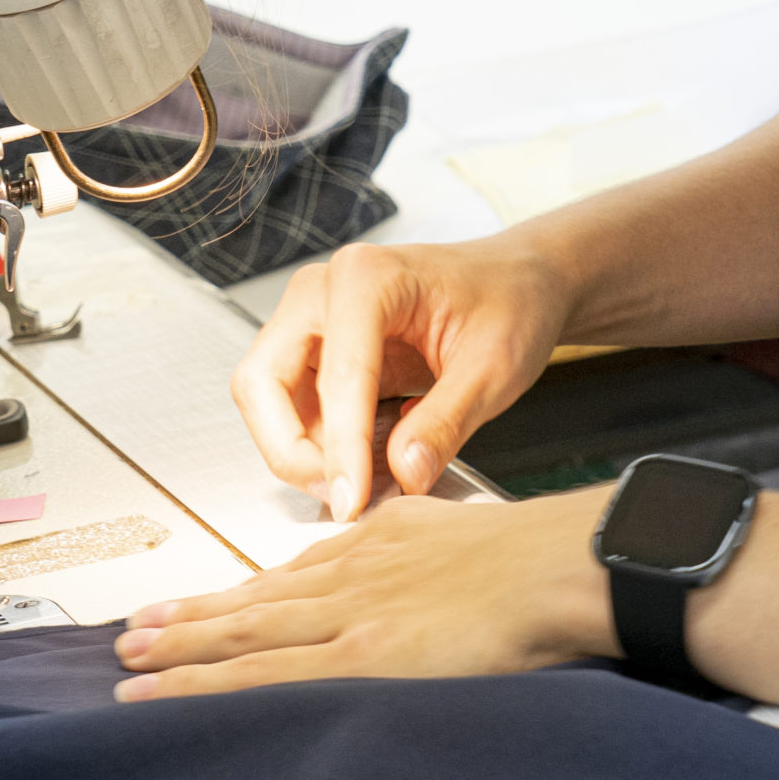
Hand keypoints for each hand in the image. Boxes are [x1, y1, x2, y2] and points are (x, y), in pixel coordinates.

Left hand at [112, 489, 618, 698]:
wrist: (558, 565)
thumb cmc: (532, 553)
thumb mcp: (454, 524)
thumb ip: (414, 540)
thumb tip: (398, 544)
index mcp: (374, 545)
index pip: (288, 576)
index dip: (234, 594)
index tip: (193, 603)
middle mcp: (347, 576)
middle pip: (250, 603)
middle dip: (187, 619)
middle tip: (132, 631)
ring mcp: (347, 616)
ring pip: (242, 636)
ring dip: (180, 651)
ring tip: (131, 662)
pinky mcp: (358, 658)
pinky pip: (264, 676)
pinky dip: (208, 686)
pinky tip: (169, 694)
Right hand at [231, 236, 572, 521]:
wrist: (515, 282)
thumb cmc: (509, 303)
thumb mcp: (495, 368)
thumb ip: (445, 422)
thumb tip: (403, 475)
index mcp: (367, 277)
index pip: (337, 375)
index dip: (341, 448)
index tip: (353, 502)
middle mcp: (323, 291)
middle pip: (263, 382)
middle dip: (292, 451)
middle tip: (343, 497)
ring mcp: (312, 318)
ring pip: (266, 398)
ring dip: (300, 452)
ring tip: (360, 486)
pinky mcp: (316, 348)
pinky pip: (290, 405)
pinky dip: (315, 445)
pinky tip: (361, 466)